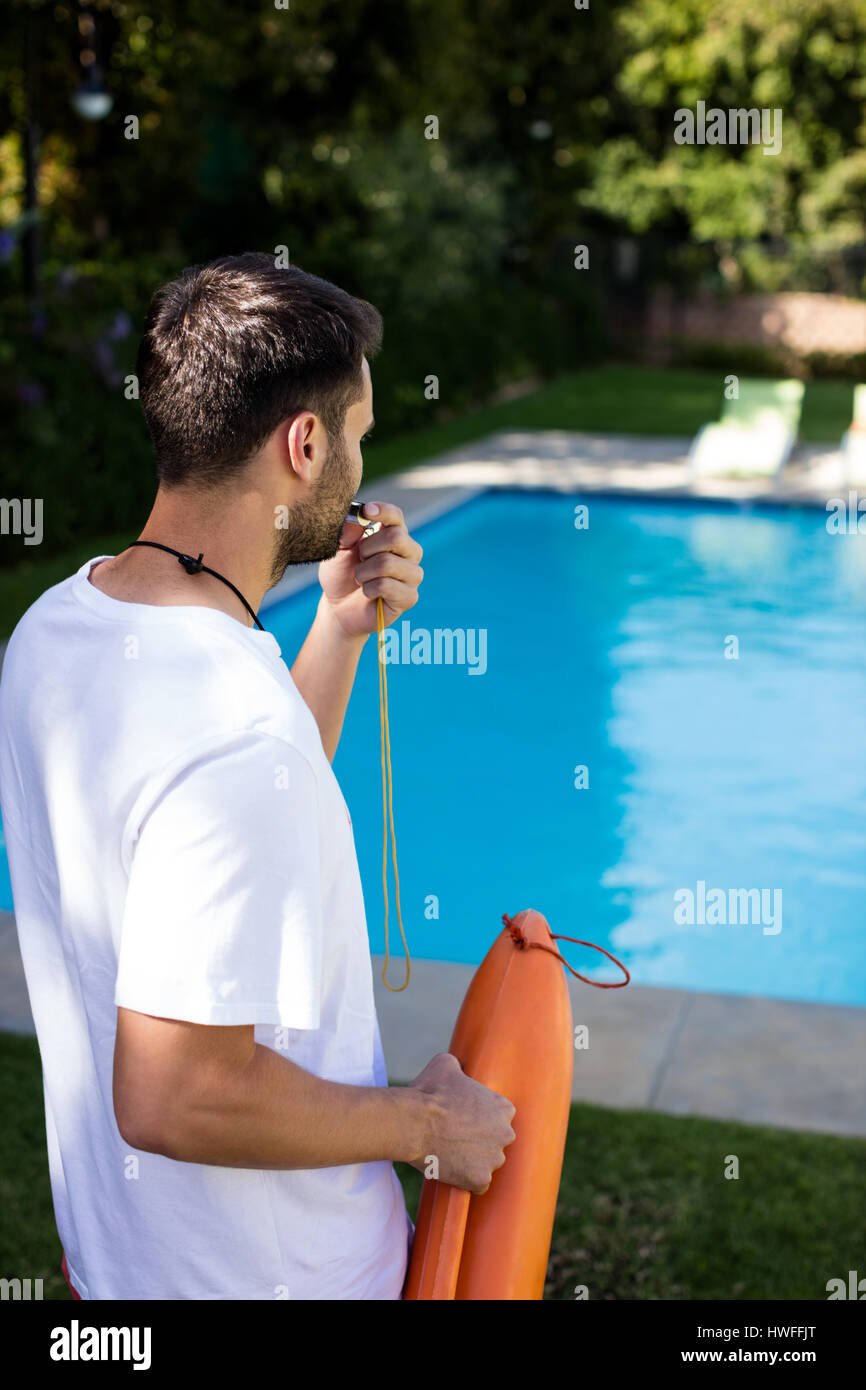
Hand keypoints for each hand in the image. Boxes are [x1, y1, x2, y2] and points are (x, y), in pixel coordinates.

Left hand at [318, 501, 423, 639]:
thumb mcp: (337, 550)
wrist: (339, 607)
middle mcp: (409, 552)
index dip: (383, 511)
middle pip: (396, 537)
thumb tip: (358, 517)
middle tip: (359, 560)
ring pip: (388, 563)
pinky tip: (368, 593)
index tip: (367, 511)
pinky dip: (369, 589)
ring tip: (361, 578)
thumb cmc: (342, 575)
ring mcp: (412, 575)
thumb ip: (346, 533)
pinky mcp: (409, 597)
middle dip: (368, 549)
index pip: (395, 516)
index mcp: (394, 534)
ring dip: (364, 572)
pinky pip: (386, 585)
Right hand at [407, 1053, 515, 1194]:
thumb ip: (460, 1066)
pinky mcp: (480, 1180)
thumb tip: (457, 1066)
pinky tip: (453, 1171)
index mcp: (503, 1108)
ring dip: (474, 1162)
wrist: (414, 1122)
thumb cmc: (429, 1091)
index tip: (466, 1120)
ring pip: (488, 1163)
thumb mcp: (446, 1064)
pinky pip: (478, 1184)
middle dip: (481, 1141)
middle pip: (497, 1141)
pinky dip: (467, 1181)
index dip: (481, 1119)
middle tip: (457, 1138)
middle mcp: (505, 1134)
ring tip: (451, 1154)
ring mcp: (494, 1159)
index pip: (499, 1117)